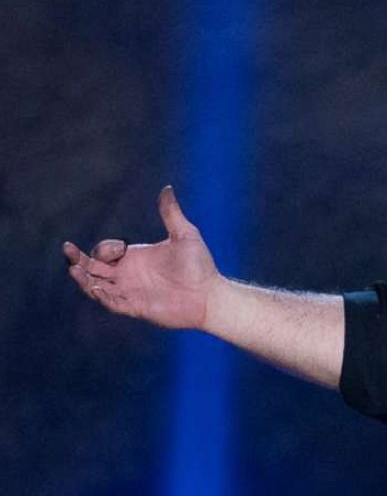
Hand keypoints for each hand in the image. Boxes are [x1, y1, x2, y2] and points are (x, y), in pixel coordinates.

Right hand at [63, 186, 221, 330]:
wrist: (210, 295)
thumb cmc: (200, 266)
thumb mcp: (185, 235)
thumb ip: (171, 213)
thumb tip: (167, 188)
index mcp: (135, 257)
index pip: (105, 252)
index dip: (103, 249)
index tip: (118, 248)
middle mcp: (128, 274)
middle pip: (93, 268)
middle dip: (78, 260)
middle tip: (67, 250)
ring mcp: (130, 292)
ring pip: (96, 286)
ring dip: (84, 279)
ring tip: (74, 270)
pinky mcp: (135, 307)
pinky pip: (111, 303)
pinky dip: (101, 296)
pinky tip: (96, 288)